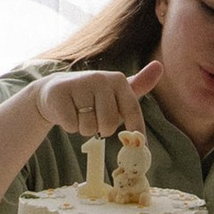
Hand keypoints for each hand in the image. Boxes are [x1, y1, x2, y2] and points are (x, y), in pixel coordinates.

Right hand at [33, 58, 155, 138]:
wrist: (54, 91)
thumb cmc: (92, 96)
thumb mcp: (115, 91)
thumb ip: (139, 84)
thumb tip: (159, 66)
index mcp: (118, 80)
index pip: (132, 111)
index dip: (136, 131)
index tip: (140, 147)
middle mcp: (100, 78)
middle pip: (109, 124)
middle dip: (101, 128)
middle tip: (94, 118)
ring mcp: (79, 85)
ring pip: (89, 127)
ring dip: (84, 128)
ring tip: (79, 113)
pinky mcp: (59, 94)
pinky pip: (71, 126)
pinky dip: (69, 126)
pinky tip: (67, 112)